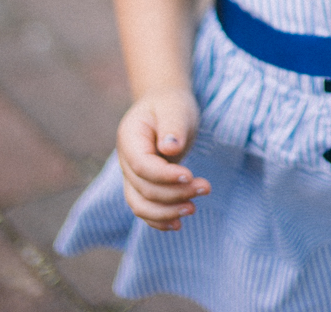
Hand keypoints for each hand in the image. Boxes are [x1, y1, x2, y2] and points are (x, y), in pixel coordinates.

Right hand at [116, 87, 209, 230]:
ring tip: (194, 209)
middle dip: (174, 194)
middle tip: (206, 187)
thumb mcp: (175, 108)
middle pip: (144, 188)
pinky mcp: (142, 186)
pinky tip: (178, 224)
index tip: (190, 176)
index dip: (164, 176)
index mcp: (129, 138)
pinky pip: (145, 209)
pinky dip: (159, 220)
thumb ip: (172, 126)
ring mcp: (131, 176)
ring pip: (141, 205)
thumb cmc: (171, 105)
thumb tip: (170, 149)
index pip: (142, 165)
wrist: (164, 107)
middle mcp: (125, 161)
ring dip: (167, 212)